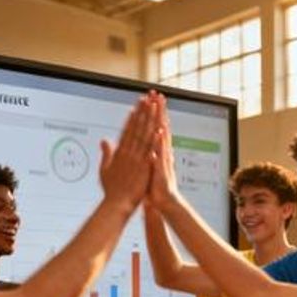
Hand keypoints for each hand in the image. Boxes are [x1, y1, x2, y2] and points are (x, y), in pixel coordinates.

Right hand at [99, 92, 158, 211]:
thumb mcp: (104, 169)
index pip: (127, 130)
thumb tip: (104, 141)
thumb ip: (106, 153)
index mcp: (119, 153)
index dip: (133, 117)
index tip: (137, 105)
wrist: (117, 204)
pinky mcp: (143, 167)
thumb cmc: (111, 190)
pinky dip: (153, 139)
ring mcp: (136, 159)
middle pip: (136, 128)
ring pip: (144, 135)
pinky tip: (158, 127)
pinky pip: (150, 150)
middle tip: (148, 98)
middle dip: (143, 112)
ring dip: (149, 119)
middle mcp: (128, 153)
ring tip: (154, 106)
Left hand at [148, 93, 180, 210]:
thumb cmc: (153, 186)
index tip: (147, 99)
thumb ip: (139, 154)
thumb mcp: (144, 167)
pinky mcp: (162, 170)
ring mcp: (162, 159)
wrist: (163, 202)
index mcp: (154, 151)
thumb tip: (134, 143)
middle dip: (157, 111)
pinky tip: (160, 133)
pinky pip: (161, 155)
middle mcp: (160, 152)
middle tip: (157, 94)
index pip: (151, 128)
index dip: (149, 114)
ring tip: (160, 107)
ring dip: (161, 122)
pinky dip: (160, 144)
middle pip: (158, 128)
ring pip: (162, 137)